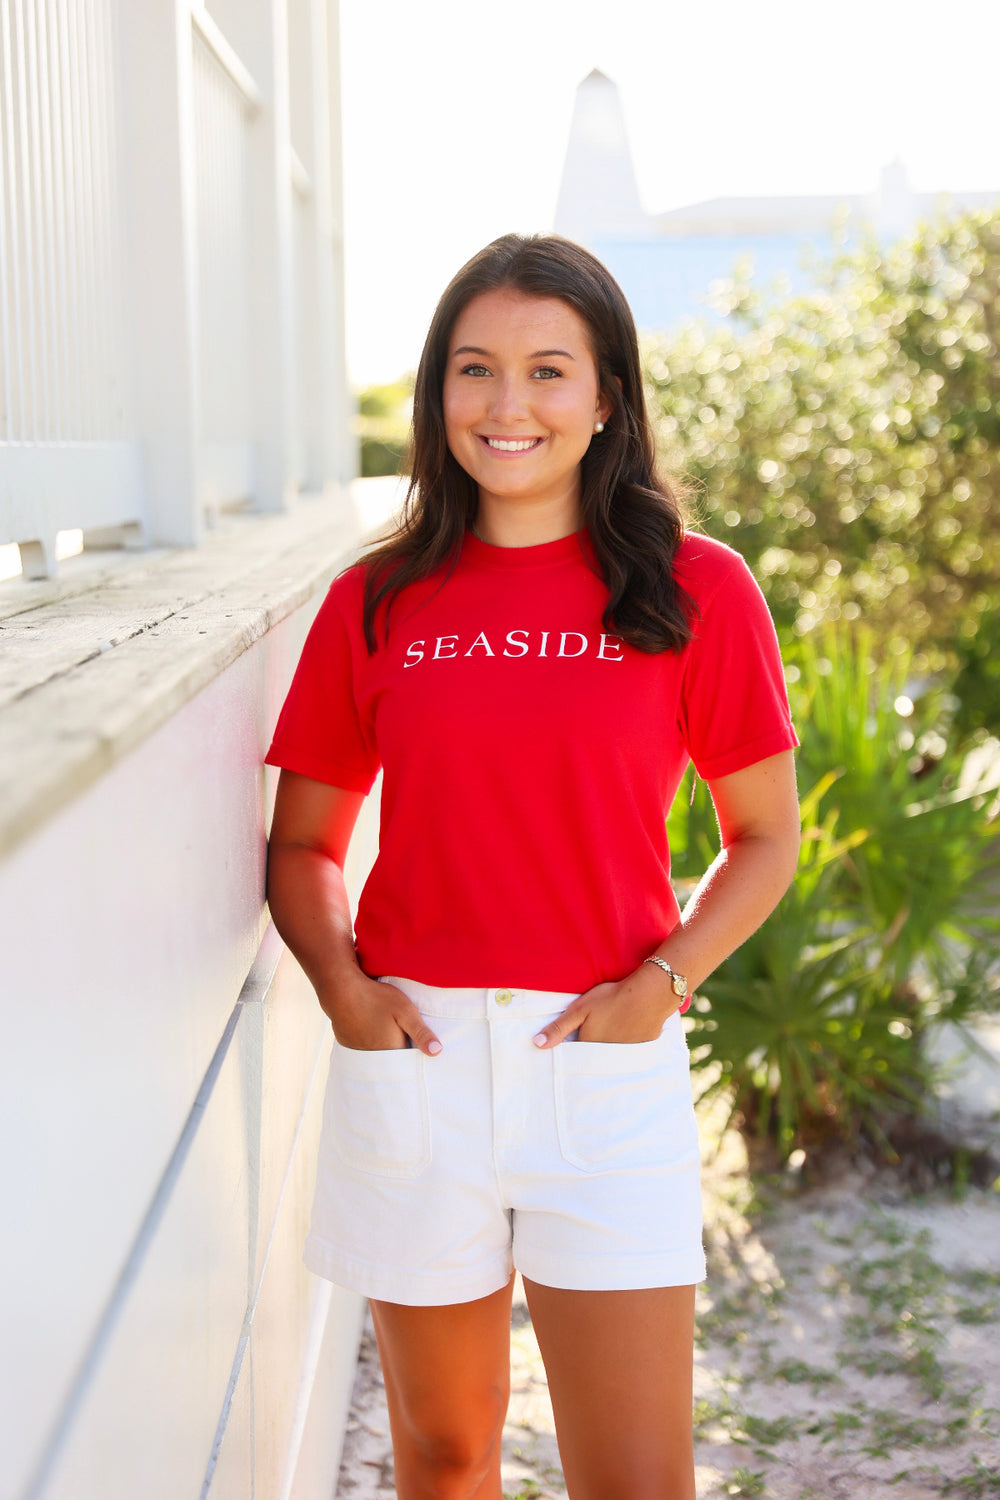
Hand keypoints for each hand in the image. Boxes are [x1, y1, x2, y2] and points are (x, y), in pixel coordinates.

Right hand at [317, 974, 441, 1055]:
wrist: (341, 989)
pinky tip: (372, 1030)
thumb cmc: (376, 998)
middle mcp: (374, 1056)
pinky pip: (364, 1050)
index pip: (408, 1063)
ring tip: (387, 1032)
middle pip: (393, 1060)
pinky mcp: (348, 1044)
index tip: (420, 1047)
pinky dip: (369, 1043)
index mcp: (392, 1051)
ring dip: (384, 1048)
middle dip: (400, 1054)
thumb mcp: (405, 1011)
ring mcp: (358, 1051)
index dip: (414, 1055)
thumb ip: (421, 1033)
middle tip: (403, 1035)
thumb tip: (437, 1052)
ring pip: (378, 1055)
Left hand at [532, 964, 675, 1047]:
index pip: (575, 1055)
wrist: (649, 994)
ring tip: (609, 1032)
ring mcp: (625, 1055)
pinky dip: (624, 1046)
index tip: (571, 1040)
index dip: (572, 1046)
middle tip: (593, 1033)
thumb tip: (537, 1045)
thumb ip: (558, 1028)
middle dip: (588, 1051)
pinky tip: (626, 1032)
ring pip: (610, 1056)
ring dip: (607, 1049)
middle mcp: (606, 1057)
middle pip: (592, 1058)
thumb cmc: (611, 999)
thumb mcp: (579, 1010)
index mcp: (589, 1048)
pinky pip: (628, 1053)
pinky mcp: (641, 1050)